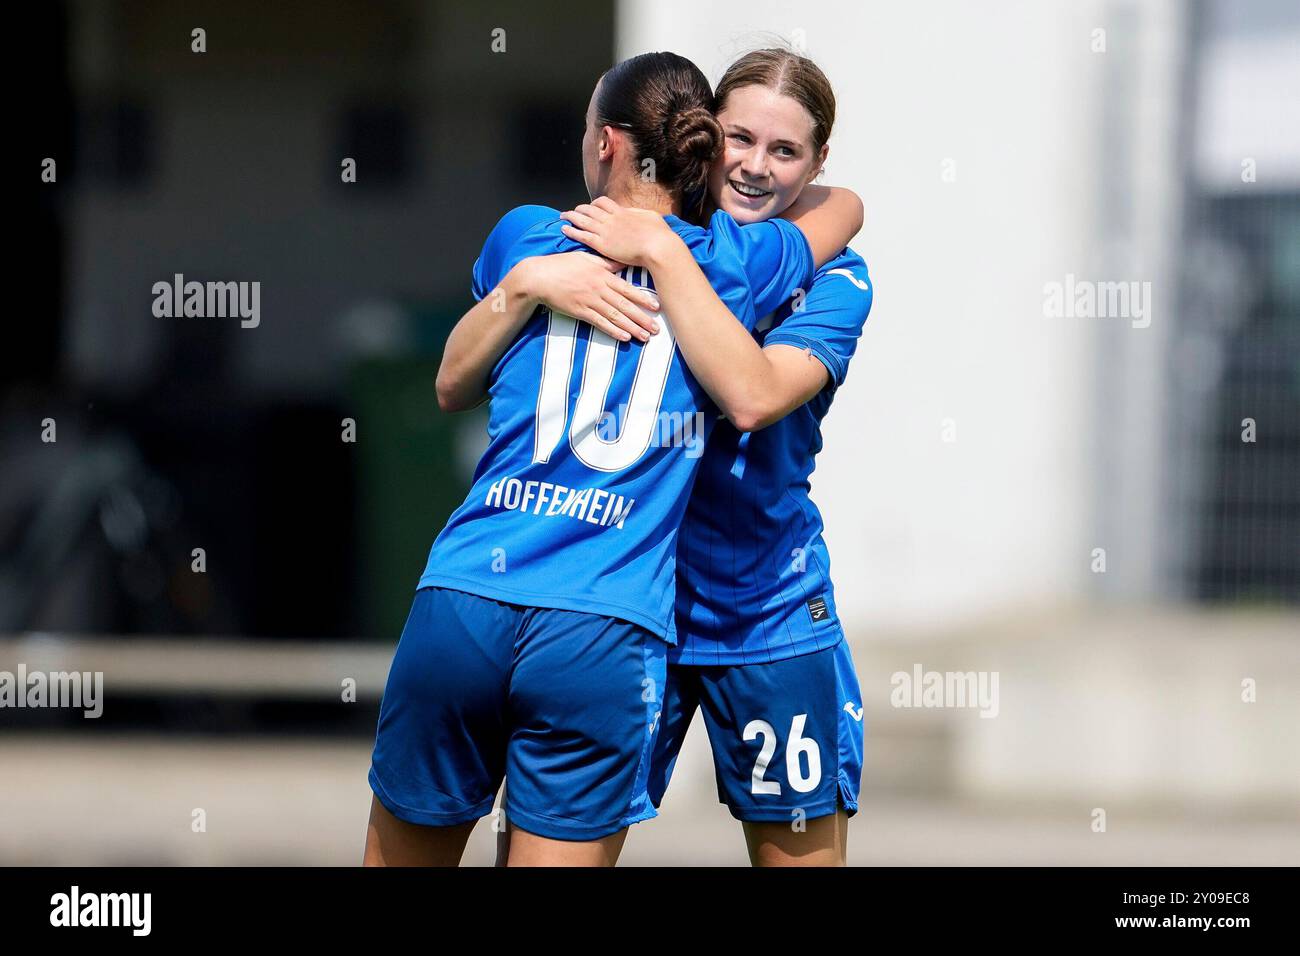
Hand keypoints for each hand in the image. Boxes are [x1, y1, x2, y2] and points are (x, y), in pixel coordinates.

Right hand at [516, 250, 660, 342]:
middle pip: (625, 305)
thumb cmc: (562, 265)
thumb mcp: (586, 258)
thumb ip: (607, 262)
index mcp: (602, 274)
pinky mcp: (579, 311)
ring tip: (645, 336)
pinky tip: (624, 337)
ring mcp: (589, 301)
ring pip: (615, 316)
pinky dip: (612, 330)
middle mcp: (599, 288)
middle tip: (656, 328)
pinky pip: (599, 323)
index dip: (643, 298)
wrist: (539, 277)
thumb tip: (624, 261)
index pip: (627, 288)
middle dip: (642, 318)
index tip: (657, 307)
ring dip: (631, 327)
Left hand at [560, 196, 677, 267]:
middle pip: (589, 209)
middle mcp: (611, 219)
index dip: (594, 204)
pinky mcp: (602, 245)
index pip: (603, 202)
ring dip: (571, 216)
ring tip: (563, 216)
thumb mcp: (651, 216)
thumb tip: (634, 213)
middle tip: (573, 211)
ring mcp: (605, 231)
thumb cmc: (659, 234)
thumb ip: (639, 214)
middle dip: (579, 209)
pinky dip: (572, 231)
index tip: (591, 207)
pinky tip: (564, 229)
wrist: (658, 247)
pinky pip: (582, 235)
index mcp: (622, 212)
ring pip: (582, 220)